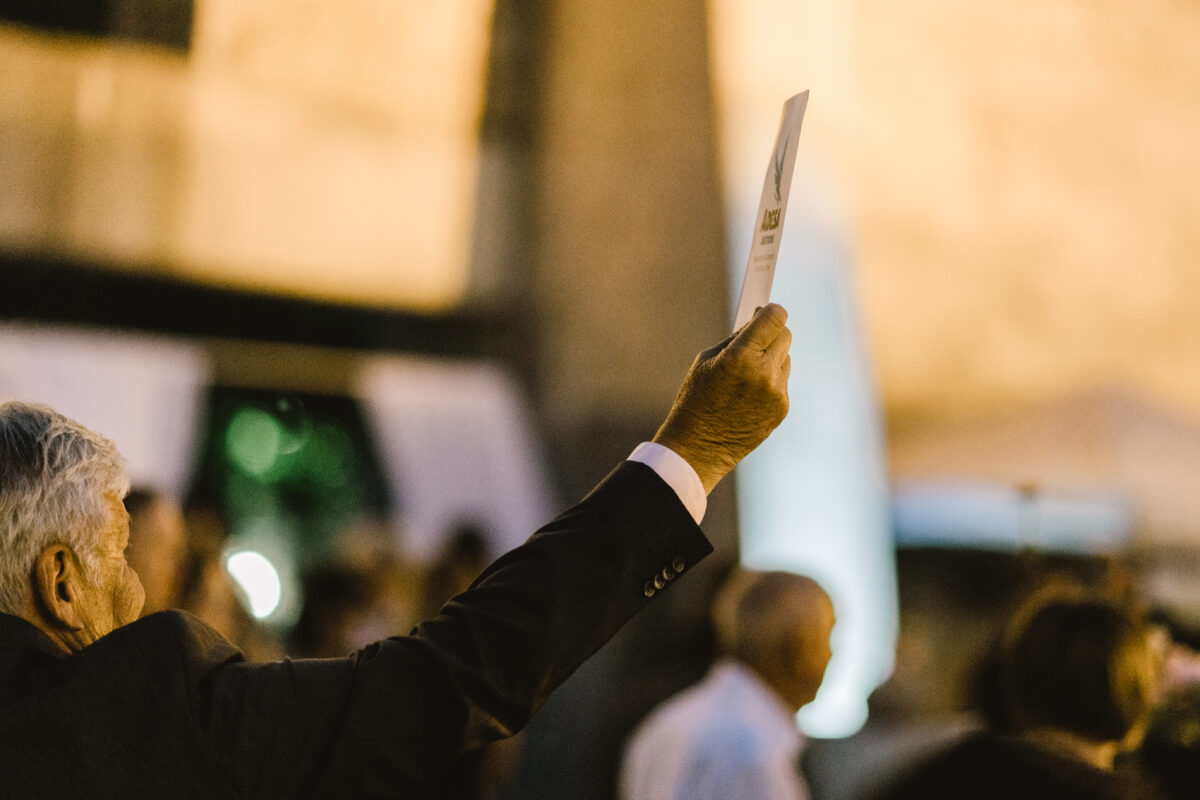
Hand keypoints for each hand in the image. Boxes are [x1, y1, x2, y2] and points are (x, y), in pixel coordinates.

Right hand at [651, 304, 790, 493]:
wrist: (698, 446)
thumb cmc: (695, 400)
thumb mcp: (707, 361)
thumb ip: (735, 340)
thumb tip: (757, 323)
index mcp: (740, 356)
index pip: (774, 318)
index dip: (772, 311)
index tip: (768, 309)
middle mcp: (763, 373)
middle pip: (785, 335)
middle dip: (772, 332)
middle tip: (758, 337)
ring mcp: (775, 392)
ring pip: (785, 358)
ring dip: (772, 357)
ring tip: (748, 371)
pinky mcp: (781, 408)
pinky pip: (782, 381)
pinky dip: (771, 380)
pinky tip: (750, 392)